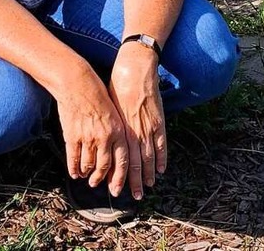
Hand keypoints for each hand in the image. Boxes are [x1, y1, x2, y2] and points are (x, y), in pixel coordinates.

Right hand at [54, 61, 128, 195]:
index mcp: (118, 131)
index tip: (117, 188)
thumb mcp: (113, 110)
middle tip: (97, 185)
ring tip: (85, 177)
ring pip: (88, 165)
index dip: (120, 178)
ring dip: (87, 174)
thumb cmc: (96, 92)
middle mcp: (105, 137)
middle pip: (105, 167)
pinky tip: (74, 172)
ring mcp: (88, 138)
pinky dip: (73, 168)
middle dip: (101, 179)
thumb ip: (116, 131)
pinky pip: (73, 158)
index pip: (122, 162)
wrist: (76, 81)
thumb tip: (114, 149)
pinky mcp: (72, 136)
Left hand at [109, 43, 166, 200]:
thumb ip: (109, 120)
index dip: (117, 173)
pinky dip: (161, 158)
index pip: (118, 156)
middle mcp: (133, 129)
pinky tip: (160, 170)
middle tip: (132, 196)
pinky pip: (161, 143)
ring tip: (146, 187)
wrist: (135, 66)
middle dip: (132, 180)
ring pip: (148, 157)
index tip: (114, 186)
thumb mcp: (108, 102)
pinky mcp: (158, 120)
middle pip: (134, 161)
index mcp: (119, 125)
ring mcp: (147, 126)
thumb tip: (102, 134)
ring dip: (148, 174)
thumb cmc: (118, 82)